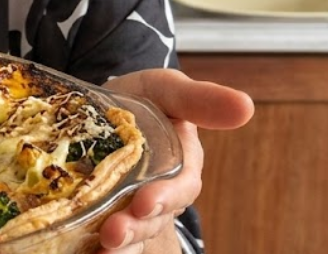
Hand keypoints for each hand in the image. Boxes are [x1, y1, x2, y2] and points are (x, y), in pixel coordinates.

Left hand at [97, 69, 253, 253]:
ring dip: (117, 246)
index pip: (180, 188)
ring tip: (101, 251)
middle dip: (135, 229)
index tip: (144, 202)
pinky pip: (98, 240)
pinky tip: (82, 253)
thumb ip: (199, 99)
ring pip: (130, 237)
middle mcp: (157, 195)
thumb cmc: (142, 99)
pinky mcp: (99, 215)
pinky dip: (91, 249)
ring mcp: (127, 209)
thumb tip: (245, 107)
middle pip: (151, 220)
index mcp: (180, 168)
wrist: (97, 106)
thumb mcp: (166, 90)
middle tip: (114, 233)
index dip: (166, 197)